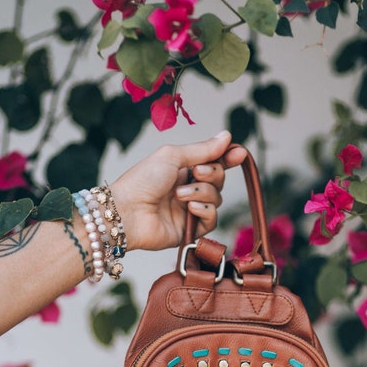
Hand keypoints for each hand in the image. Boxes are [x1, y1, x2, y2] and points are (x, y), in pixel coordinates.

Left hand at [108, 131, 246, 251]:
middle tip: (197, 172)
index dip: (228, 158)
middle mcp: (188, 189)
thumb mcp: (173, 156)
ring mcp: (189, 210)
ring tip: (179, 194)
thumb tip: (227, 136)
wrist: (128, 211)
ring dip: (202, 192)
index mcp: (182, 169)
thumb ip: (202, 149)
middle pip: (218, 180)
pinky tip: (190, 207)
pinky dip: (204, 210)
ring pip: (217, 199)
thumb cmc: (142, 180)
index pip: (213, 162)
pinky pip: (211, 219)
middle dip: (213, 173)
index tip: (239, 153)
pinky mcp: (190, 230)